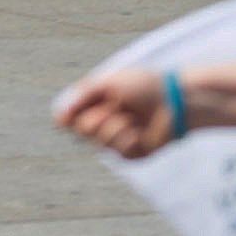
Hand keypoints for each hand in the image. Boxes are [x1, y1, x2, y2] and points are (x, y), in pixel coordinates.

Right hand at [56, 65, 171, 157]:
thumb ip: (84, 95)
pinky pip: (119, 152)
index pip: (69, 118)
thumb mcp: (112, 82)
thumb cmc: (146, 86)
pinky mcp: (131, 154)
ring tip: (133, 118)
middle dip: (98, 118)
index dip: (70, 116)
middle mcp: (103, 123)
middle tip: (118, 107)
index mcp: (96, 105)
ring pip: (100, 142)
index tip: (77, 110)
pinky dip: (129, 138)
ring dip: (116, 127)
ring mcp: (116, 140)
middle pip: (81, 130)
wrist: (176, 100)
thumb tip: (58, 118)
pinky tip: (140, 131)